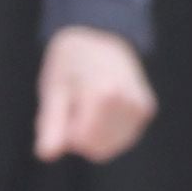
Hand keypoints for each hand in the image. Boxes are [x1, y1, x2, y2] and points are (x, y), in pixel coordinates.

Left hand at [34, 22, 155, 161]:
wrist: (100, 34)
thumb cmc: (70, 62)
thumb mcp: (53, 89)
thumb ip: (51, 124)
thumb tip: (46, 155)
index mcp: (104, 95)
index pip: (81, 143)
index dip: (66, 132)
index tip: (63, 108)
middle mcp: (129, 102)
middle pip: (97, 149)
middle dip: (80, 135)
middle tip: (75, 104)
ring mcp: (141, 107)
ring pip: (110, 147)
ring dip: (94, 133)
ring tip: (89, 102)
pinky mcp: (146, 110)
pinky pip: (122, 139)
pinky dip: (108, 130)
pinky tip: (102, 106)